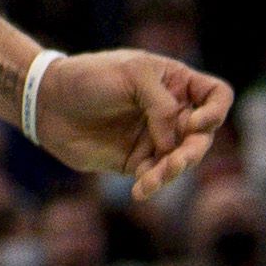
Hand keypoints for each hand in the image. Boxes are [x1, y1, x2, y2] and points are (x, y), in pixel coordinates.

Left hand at [31, 50, 228, 198]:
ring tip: (153, 179)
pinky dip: (154, 184)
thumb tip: (174, 144)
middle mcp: (171, 112)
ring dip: (173, 172)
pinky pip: (157, 176)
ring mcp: (156, 138)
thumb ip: (162, 105)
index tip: (194, 121)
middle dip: (193, 151)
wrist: (48, 103)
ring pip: (182, 160)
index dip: (216, 112)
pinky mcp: (138, 161)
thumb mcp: (132, 76)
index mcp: (175, 82)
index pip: (217, 96)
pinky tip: (141, 189)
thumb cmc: (90, 78)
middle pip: (203, 136)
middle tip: (176, 161)